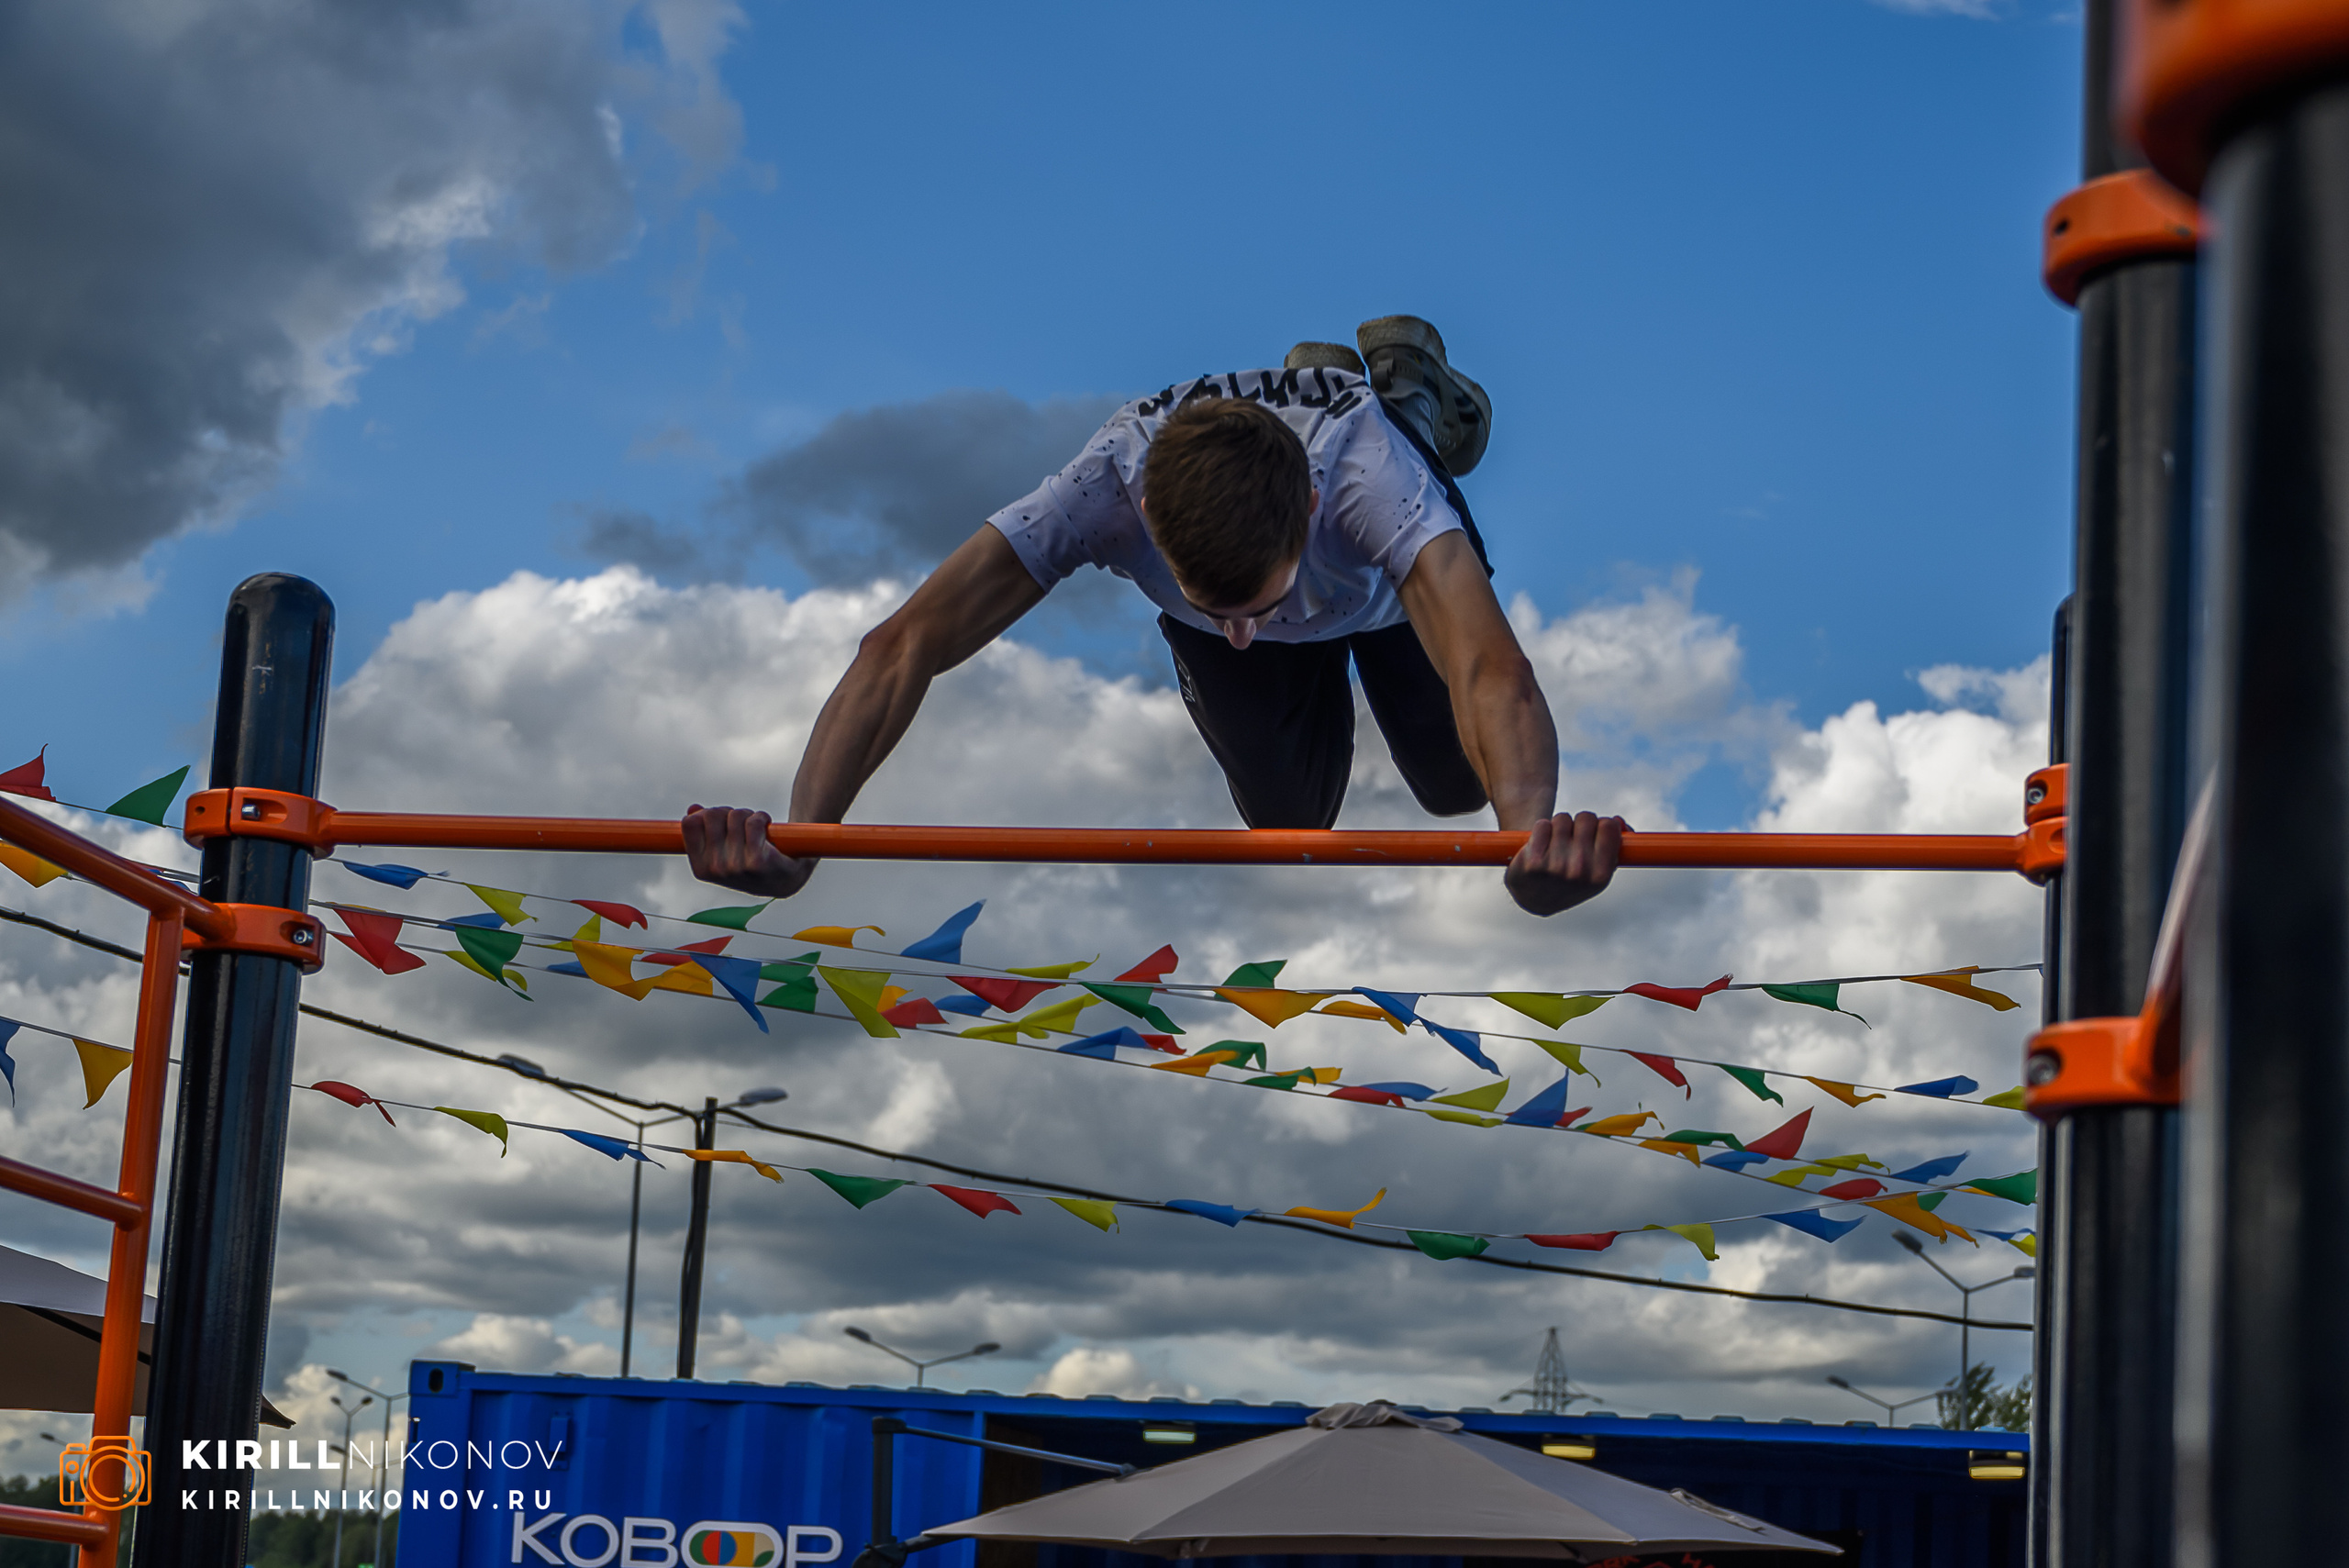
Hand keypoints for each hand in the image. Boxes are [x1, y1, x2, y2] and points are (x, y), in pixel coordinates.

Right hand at [682, 805, 816, 898]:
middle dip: (728, 812)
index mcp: (701, 868)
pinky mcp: (758, 860)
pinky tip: (767, 827)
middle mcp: (715, 869)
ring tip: (756, 828)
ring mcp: (736, 866)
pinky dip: (762, 818)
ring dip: (748, 815)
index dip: (705, 814)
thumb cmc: (749, 861)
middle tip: (741, 823)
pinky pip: (754, 822)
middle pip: (712, 815)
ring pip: (736, 816)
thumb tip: (693, 809)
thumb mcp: (722, 851)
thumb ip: (704, 832)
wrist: (784, 880)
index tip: (719, 821)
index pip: (690, 823)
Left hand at [1504, 811, 1624, 916]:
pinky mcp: (1532, 861)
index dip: (1602, 825)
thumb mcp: (1599, 869)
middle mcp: (1579, 871)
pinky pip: (1542, 825)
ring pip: (1563, 819)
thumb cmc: (1573, 878)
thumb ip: (1615, 844)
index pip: (1609, 826)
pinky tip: (1541, 845)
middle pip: (1586, 818)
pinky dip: (1542, 830)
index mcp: (1600, 875)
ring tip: (1556, 843)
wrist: (1535, 899)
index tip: (1596, 832)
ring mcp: (1555, 866)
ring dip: (1560, 826)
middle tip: (1574, 837)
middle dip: (1580, 823)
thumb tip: (1619, 821)